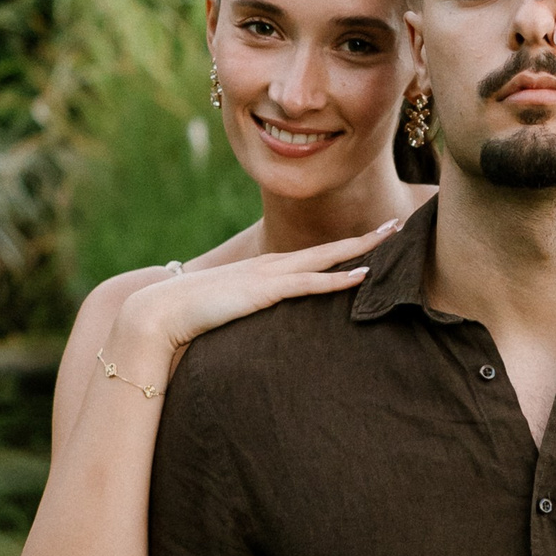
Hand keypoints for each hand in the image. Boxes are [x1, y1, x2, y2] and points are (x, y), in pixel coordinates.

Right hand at [108, 225, 395, 383]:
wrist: (158, 315)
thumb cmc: (188, 319)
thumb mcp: (227, 315)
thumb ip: (248, 316)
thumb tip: (257, 329)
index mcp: (263, 273)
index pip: (311, 258)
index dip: (342, 251)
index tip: (369, 243)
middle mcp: (270, 267)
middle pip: (326, 249)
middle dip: (363, 238)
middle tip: (397, 226)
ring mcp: (267, 277)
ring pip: (324, 258)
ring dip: (360, 249)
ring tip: (390, 238)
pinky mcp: (263, 292)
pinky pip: (309, 284)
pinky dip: (337, 279)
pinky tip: (362, 276)